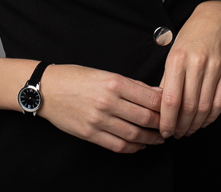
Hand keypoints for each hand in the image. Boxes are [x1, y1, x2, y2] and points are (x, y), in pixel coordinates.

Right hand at [36, 64, 165, 152]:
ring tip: (159, 138)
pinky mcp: (90, 134)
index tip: (174, 108)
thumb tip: (156, 93)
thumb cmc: (76, 77)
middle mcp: (108, 102)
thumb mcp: (105, 73)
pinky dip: (133, 147)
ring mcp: (98, 120)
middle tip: (171, 126)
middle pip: (145, 118)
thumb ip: (131, 84)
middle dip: (162, 124)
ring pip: (134, 134)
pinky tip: (140, 145)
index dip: (166, 106)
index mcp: (114, 82)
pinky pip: (117, 145)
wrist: (46, 89)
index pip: (150, 97)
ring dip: (151, 139)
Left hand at [158, 0, 220, 138]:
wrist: (218, 19)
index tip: (164, 131)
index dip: (167, 120)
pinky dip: (211, 117)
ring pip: (204, 107)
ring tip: (188, 130)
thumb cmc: (192, 36)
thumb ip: (168, 79)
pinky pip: (219, 102)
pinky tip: (203, 121)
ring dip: (195, 124)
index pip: (170, 99)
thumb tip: (160, 107)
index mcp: (177, 59)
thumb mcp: (173, 53)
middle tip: (176, 134)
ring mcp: (214, 68)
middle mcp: (196, 63)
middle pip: (188, 107)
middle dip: (180, 126)